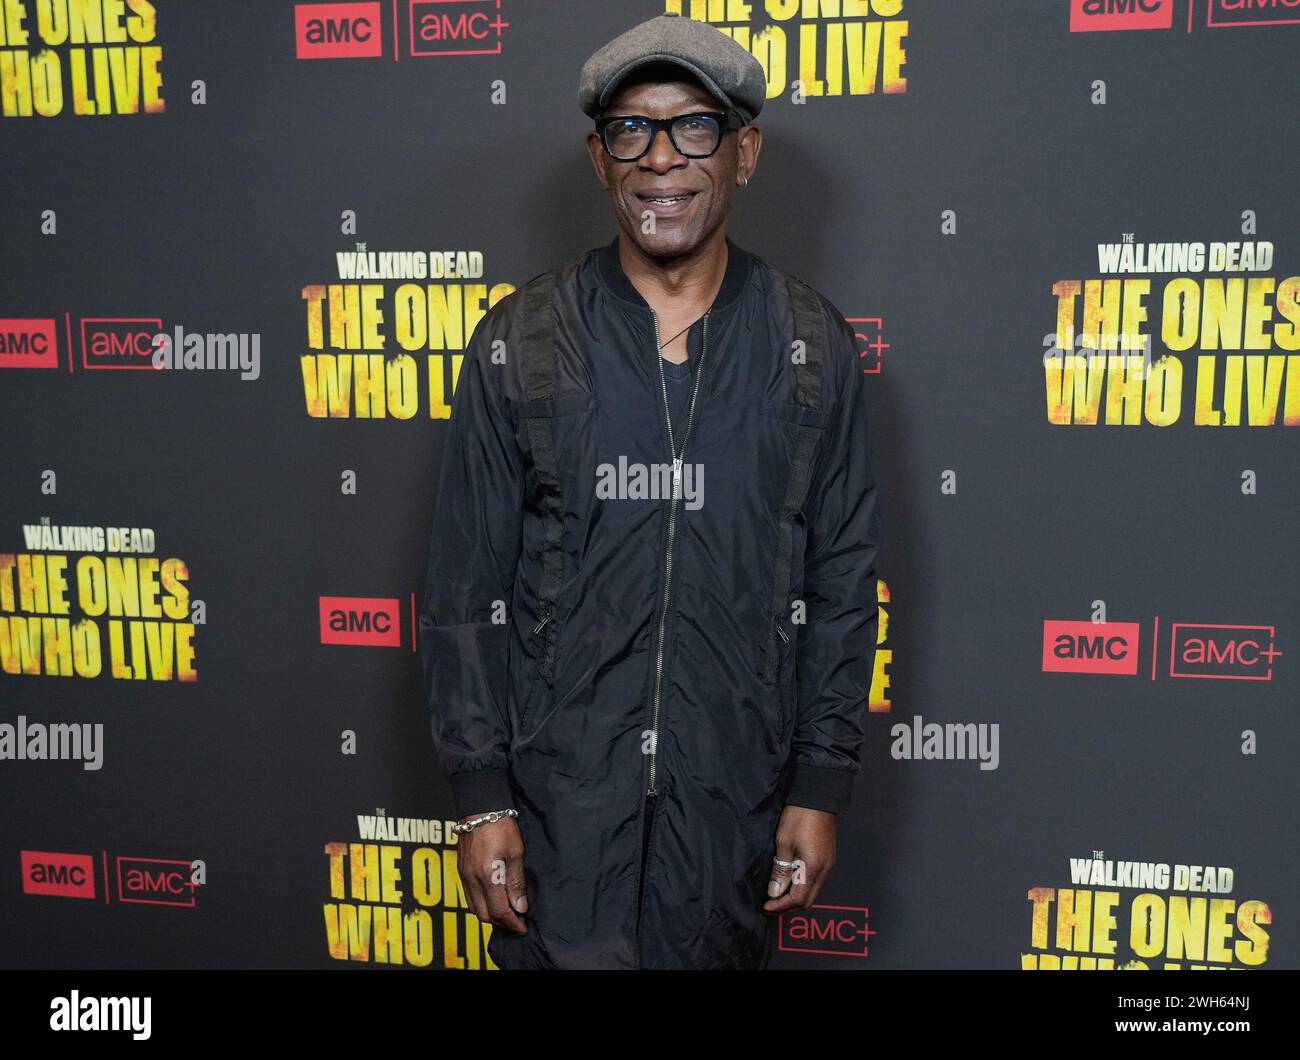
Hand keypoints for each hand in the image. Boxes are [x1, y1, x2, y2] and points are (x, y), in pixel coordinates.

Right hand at [456, 814, 527, 934]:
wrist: (479, 808)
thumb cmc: (500, 826)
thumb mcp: (516, 852)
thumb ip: (516, 882)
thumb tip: (520, 906)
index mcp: (487, 876)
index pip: (499, 910)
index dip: (512, 923)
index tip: (522, 927)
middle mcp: (472, 879)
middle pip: (484, 915)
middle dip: (501, 923)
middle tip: (516, 923)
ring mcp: (464, 876)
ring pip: (474, 908)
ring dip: (490, 916)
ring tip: (506, 915)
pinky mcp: (460, 871)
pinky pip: (468, 897)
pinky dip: (480, 905)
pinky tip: (491, 902)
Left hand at [762, 805, 836, 913]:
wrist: (818, 797)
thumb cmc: (799, 816)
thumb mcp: (784, 843)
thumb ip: (780, 870)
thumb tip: (775, 892)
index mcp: (813, 867)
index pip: (798, 898)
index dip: (781, 906)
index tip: (766, 906)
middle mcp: (824, 869)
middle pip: (808, 900)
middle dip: (789, 905)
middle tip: (771, 904)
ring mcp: (828, 863)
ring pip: (813, 891)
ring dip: (796, 896)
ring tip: (778, 892)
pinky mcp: (828, 857)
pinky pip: (817, 880)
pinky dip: (803, 885)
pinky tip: (790, 879)